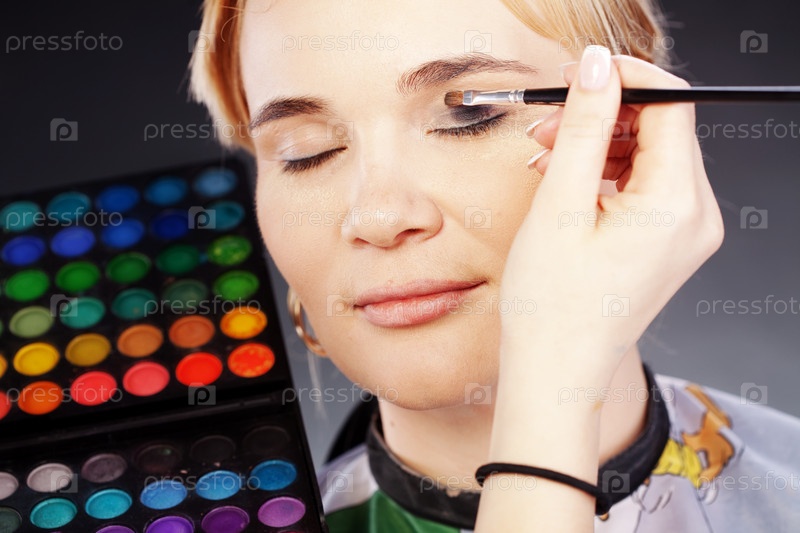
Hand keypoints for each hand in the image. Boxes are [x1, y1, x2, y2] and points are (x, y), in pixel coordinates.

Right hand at [500, 46, 723, 384]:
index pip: (670, 105)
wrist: (555, 371)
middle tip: (548, 121)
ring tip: (546, 156)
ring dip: (598, 144)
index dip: (624, 78)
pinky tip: (564, 181)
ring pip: (649, 156)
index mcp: (678, 205)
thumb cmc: (552, 304)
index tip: (578, 75)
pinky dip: (604, 173)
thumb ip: (582, 126)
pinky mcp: (667, 243)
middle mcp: (696, 217)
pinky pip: (643, 186)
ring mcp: (685, 233)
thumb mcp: (559, 204)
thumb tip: (597, 65)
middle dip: (603, 115)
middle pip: (661, 129)